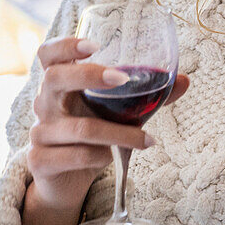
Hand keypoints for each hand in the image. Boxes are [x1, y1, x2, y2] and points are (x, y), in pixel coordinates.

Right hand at [21, 36, 189, 224]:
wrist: (66, 179)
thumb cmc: (94, 133)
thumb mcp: (118, 111)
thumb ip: (146, 95)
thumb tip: (184, 80)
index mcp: (61, 83)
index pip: (49, 54)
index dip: (66, 45)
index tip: (94, 44)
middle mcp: (45, 103)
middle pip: (54, 78)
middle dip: (90, 75)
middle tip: (123, 79)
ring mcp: (39, 132)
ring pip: (80, 128)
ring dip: (119, 133)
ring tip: (147, 139)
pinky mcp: (40, 161)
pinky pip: (75, 156)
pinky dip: (103, 156)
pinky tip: (117, 157)